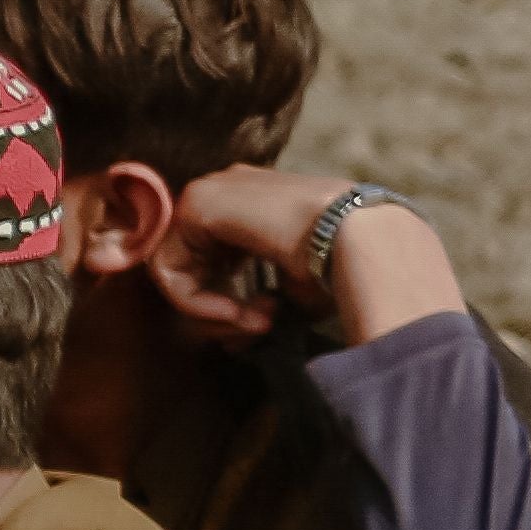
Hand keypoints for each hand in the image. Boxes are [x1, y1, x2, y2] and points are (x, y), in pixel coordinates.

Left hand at [165, 166, 466, 347]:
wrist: (362, 240)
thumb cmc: (344, 268)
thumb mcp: (293, 287)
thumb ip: (256, 300)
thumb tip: (231, 338)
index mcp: (254, 204)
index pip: (216, 260)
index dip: (232, 301)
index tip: (265, 323)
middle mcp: (229, 191)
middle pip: (193, 264)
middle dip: (219, 308)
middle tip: (256, 328)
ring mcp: (210, 191)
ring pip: (177, 269)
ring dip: (211, 310)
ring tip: (253, 323)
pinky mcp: (196, 202)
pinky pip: (168, 267)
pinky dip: (195, 301)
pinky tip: (234, 312)